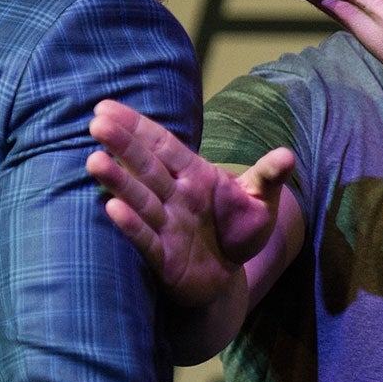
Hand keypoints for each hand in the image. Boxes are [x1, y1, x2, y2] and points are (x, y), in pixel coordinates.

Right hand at [87, 101, 292, 305]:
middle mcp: (174, 196)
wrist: (228, 275)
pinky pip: (146, 239)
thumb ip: (268, 176)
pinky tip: (112, 208)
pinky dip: (131, 225)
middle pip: (146, 166)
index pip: (163, 145)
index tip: (107, 106)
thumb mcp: (261, 202)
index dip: (138, 126)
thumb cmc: (239, 231)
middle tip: (96, 122)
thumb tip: (288, 155)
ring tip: (94, 161)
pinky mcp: (164, 257)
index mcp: (194, 175)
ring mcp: (166, 225)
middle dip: (123, 145)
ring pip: (140, 199)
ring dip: (118, 182)